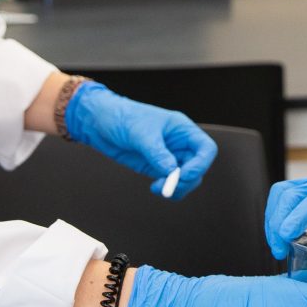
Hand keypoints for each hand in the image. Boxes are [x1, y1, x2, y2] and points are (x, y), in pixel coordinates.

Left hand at [63, 82, 215, 197]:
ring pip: (186, 179)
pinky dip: (167, 189)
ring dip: (176, 188)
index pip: (205, 149)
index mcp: (182, 129)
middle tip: (168, 185)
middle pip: (198, 168)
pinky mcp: (157, 168)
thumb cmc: (123, 117)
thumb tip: (171, 171)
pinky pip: (170, 183)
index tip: (183, 174)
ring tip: (158, 187)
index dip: (200, 164)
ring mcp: (169, 157)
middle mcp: (179, 145)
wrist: (101, 122)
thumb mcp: (141, 133)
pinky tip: (155, 187)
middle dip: (186, 180)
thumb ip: (157, 153)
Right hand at [264, 167, 306, 284]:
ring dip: (273, 218)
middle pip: (290, 193)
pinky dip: (276, 214)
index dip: (299, 213)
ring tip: (277, 247)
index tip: (286, 234)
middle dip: (278, 221)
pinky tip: (280, 236)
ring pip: (282, 193)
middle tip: (279, 250)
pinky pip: (284, 196)